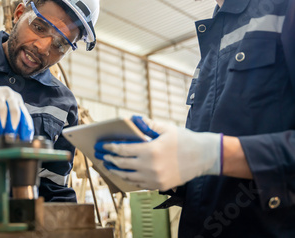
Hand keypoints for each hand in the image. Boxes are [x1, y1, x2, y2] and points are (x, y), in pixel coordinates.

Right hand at [0, 84, 33, 140]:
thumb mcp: (7, 111)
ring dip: (0, 125)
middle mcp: (9, 94)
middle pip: (14, 111)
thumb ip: (15, 121)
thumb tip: (25, 138)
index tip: (22, 139)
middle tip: (10, 138)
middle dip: (12, 126)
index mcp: (17, 99)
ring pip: (2, 111)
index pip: (24, 114)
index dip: (24, 128)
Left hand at [95, 116, 221, 190]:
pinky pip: (139, 184)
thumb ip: (147, 125)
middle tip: (101, 155)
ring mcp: (155, 179)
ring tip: (109, 165)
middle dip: (109, 159)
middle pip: (123, 164)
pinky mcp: (160, 186)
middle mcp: (151, 167)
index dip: (110, 148)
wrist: (205, 157)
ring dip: (117, 171)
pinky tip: (124, 174)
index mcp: (151, 150)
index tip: (102, 145)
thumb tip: (132, 120)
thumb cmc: (184, 139)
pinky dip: (129, 178)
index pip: (123, 150)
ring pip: (129, 177)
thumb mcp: (165, 128)